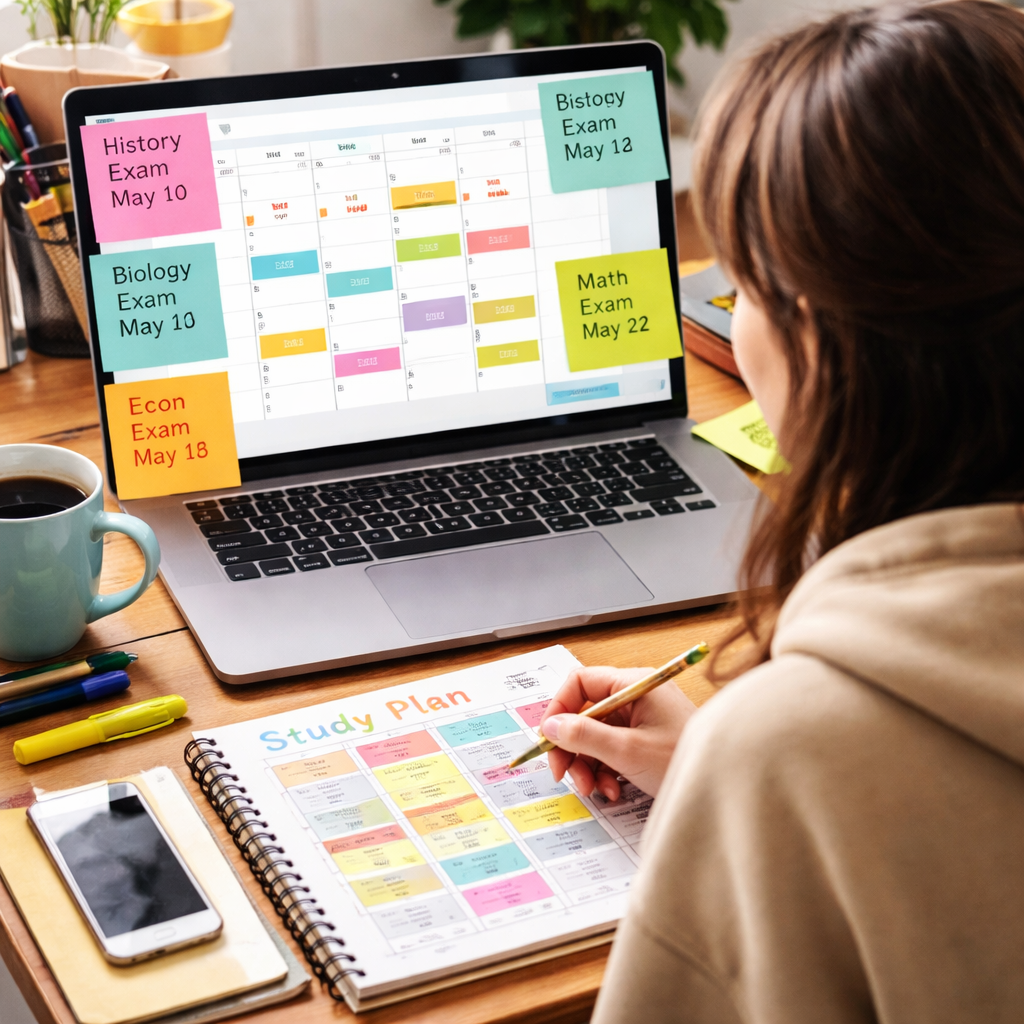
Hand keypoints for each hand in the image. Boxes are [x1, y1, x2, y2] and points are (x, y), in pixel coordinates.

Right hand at [540, 666, 696, 801]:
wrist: (725, 786)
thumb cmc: (684, 760)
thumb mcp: (628, 751)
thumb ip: (585, 736)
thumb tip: (552, 726)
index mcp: (633, 684)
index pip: (580, 683)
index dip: (559, 709)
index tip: (549, 738)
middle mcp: (636, 696)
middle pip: (585, 713)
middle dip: (572, 746)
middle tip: (563, 774)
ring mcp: (641, 719)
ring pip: (595, 736)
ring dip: (587, 765)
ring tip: (594, 790)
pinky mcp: (645, 741)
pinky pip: (611, 751)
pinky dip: (606, 771)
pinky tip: (613, 790)